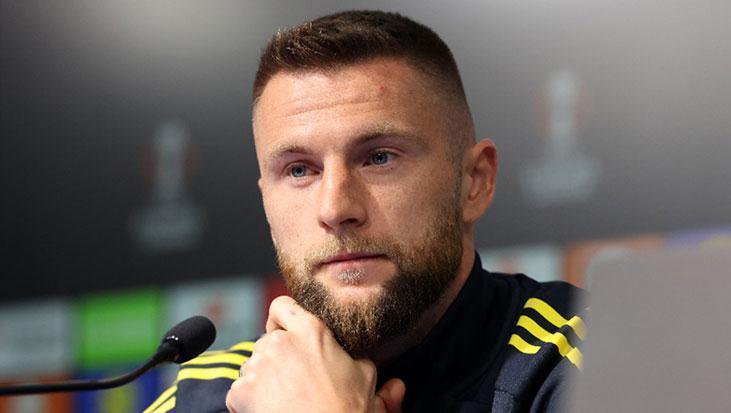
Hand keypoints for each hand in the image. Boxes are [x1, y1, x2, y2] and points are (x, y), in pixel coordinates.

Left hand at [225, 296, 404, 412]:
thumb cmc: (346, 409)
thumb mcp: (365, 381)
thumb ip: (368, 369)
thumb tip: (395, 385)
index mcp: (311, 330)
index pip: (282, 306)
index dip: (284, 319)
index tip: (287, 333)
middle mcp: (281, 342)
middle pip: (268, 339)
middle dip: (277, 356)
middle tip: (295, 377)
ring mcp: (258, 365)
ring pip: (253, 364)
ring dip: (263, 376)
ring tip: (287, 396)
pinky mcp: (241, 390)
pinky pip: (240, 389)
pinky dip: (250, 399)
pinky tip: (273, 408)